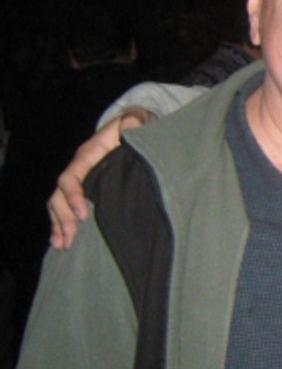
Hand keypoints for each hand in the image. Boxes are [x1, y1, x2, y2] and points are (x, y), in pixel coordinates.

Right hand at [48, 108, 153, 249]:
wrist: (132, 127)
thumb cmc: (133, 126)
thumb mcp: (134, 122)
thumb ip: (132, 124)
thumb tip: (131, 127)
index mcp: (87, 155)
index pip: (71, 177)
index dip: (73, 196)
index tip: (83, 214)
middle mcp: (79, 169)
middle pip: (60, 196)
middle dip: (62, 219)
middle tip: (70, 240)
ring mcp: (81, 180)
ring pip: (60, 204)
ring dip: (59, 225)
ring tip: (61, 246)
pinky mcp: (88, 189)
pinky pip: (68, 207)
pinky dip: (63, 224)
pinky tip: (63, 240)